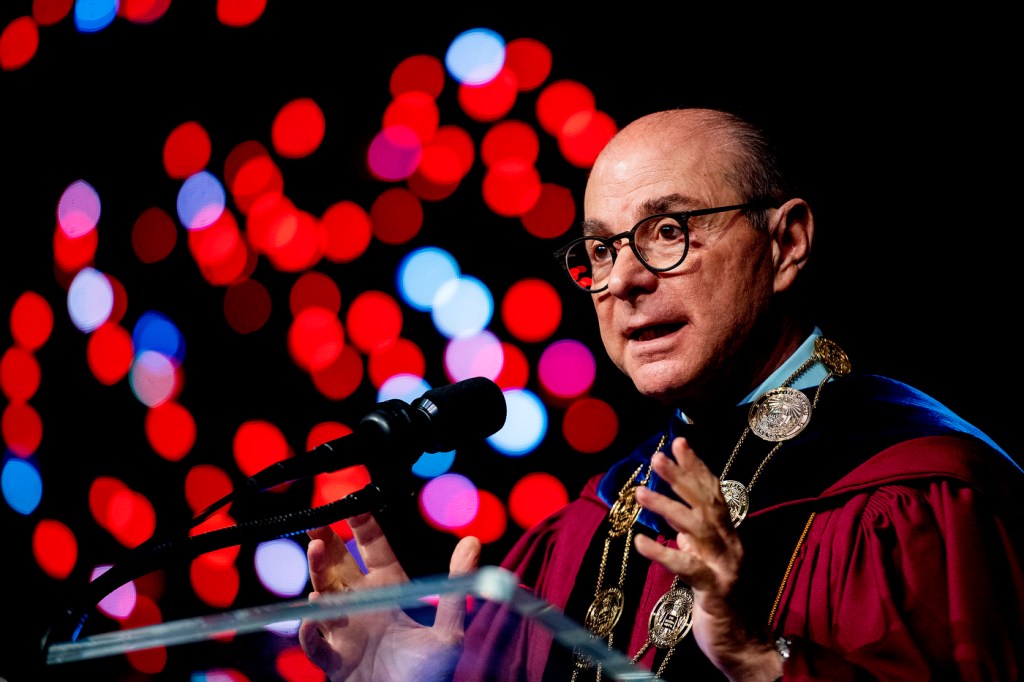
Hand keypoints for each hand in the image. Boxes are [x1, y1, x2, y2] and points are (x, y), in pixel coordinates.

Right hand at [298, 512, 481, 681]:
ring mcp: (346, 632)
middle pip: (339, 566)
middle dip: (327, 543)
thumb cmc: (432, 672)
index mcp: (389, 590)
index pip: (372, 549)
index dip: (362, 526)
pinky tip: (312, 613)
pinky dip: (309, 630)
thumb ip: (457, 585)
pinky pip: (316, 643)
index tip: (352, 502)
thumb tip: (472, 541)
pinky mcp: (335, 661)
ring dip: (316, 573)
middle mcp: (364, 605)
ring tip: (316, 551)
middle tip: (318, 522)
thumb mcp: (450, 628)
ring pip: (322, 596)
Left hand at [633, 437, 780, 681]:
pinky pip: (689, 568)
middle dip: (681, 477)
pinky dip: (664, 554)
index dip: (697, 467)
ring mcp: (726, 568)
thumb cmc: (718, 603)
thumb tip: (675, 526)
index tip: (678, 442)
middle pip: (707, 503)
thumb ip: (694, 544)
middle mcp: (731, 546)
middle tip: (656, 457)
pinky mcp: (716, 592)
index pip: (714, 494)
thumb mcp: (703, 565)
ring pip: (698, 529)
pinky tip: (642, 542)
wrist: (741, 645)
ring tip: (640, 492)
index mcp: (728, 537)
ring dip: (668, 507)